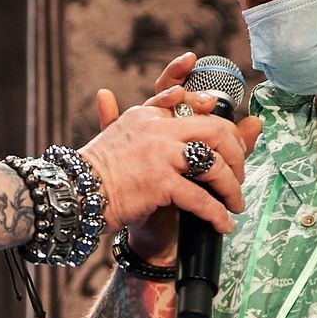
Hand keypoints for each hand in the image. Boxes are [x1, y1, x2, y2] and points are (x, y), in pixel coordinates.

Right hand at [80, 51, 262, 247]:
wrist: (76, 195)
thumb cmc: (96, 171)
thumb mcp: (111, 136)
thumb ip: (117, 119)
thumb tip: (104, 94)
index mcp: (146, 115)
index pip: (182, 96)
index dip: (204, 99)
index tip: (218, 105)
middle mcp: (157, 129)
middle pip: (213, 130)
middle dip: (236, 151)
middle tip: (240, 171)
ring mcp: (160, 155)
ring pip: (213, 165)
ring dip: (232, 187)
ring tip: (236, 203)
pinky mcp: (160, 183)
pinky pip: (200, 198)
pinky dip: (217, 214)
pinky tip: (223, 224)